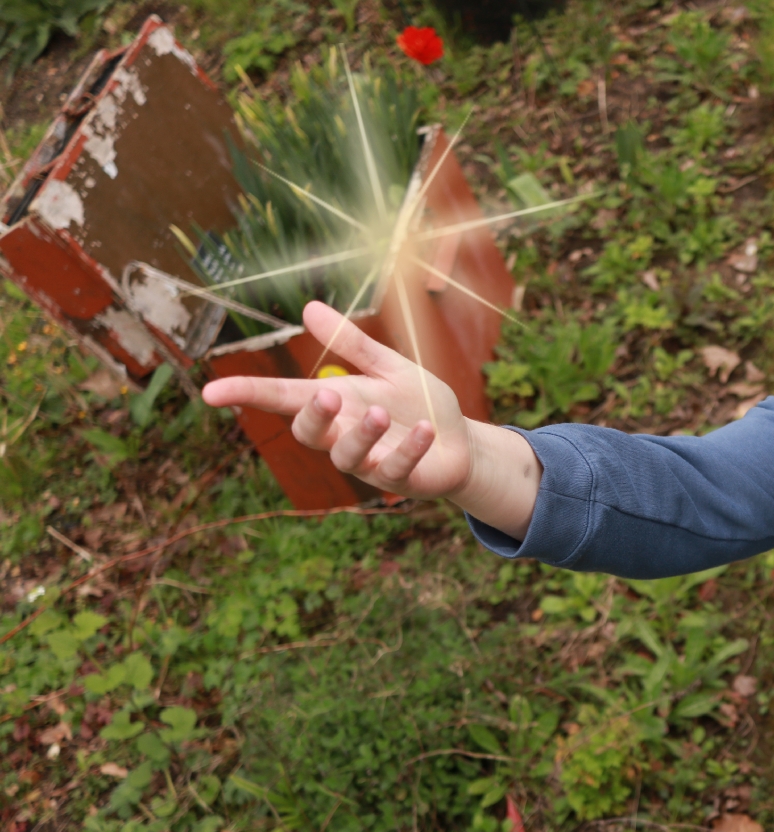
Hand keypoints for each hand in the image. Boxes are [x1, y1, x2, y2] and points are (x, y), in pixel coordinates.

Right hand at [202, 301, 471, 500]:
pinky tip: (426, 429)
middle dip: (315, 415)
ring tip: (381, 412)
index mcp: (335, 403)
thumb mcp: (388, 368)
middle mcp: (343, 436)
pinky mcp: (400, 480)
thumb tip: (309, 307)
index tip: (211, 392)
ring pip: (347, 456)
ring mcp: (368, 462)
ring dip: (363, 433)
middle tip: (330, 393)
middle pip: (308, 433)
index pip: (281, 398)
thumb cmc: (418, 404)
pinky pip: (396, 468)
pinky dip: (409, 449)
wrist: (460, 442)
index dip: (246, 394)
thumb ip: (353, 344)